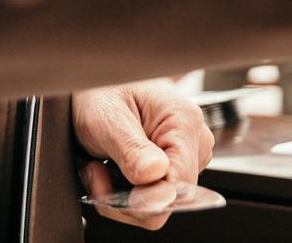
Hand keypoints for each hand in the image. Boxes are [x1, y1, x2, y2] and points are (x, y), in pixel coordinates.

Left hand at [75, 82, 214, 229]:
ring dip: (122, 196)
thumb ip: (131, 149)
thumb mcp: (106, 118)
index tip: (106, 188)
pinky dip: (126, 193)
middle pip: (169, 199)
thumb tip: (156, 175)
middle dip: (125, 197)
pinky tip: (111, 170)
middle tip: (96, 172)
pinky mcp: (175, 164)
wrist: (96, 88)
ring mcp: (187, 153)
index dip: (142, 199)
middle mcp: (195, 138)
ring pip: (159, 202)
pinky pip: (154, 196)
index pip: (178, 186)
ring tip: (101, 166)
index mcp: (184, 121)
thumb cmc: (101, 92)